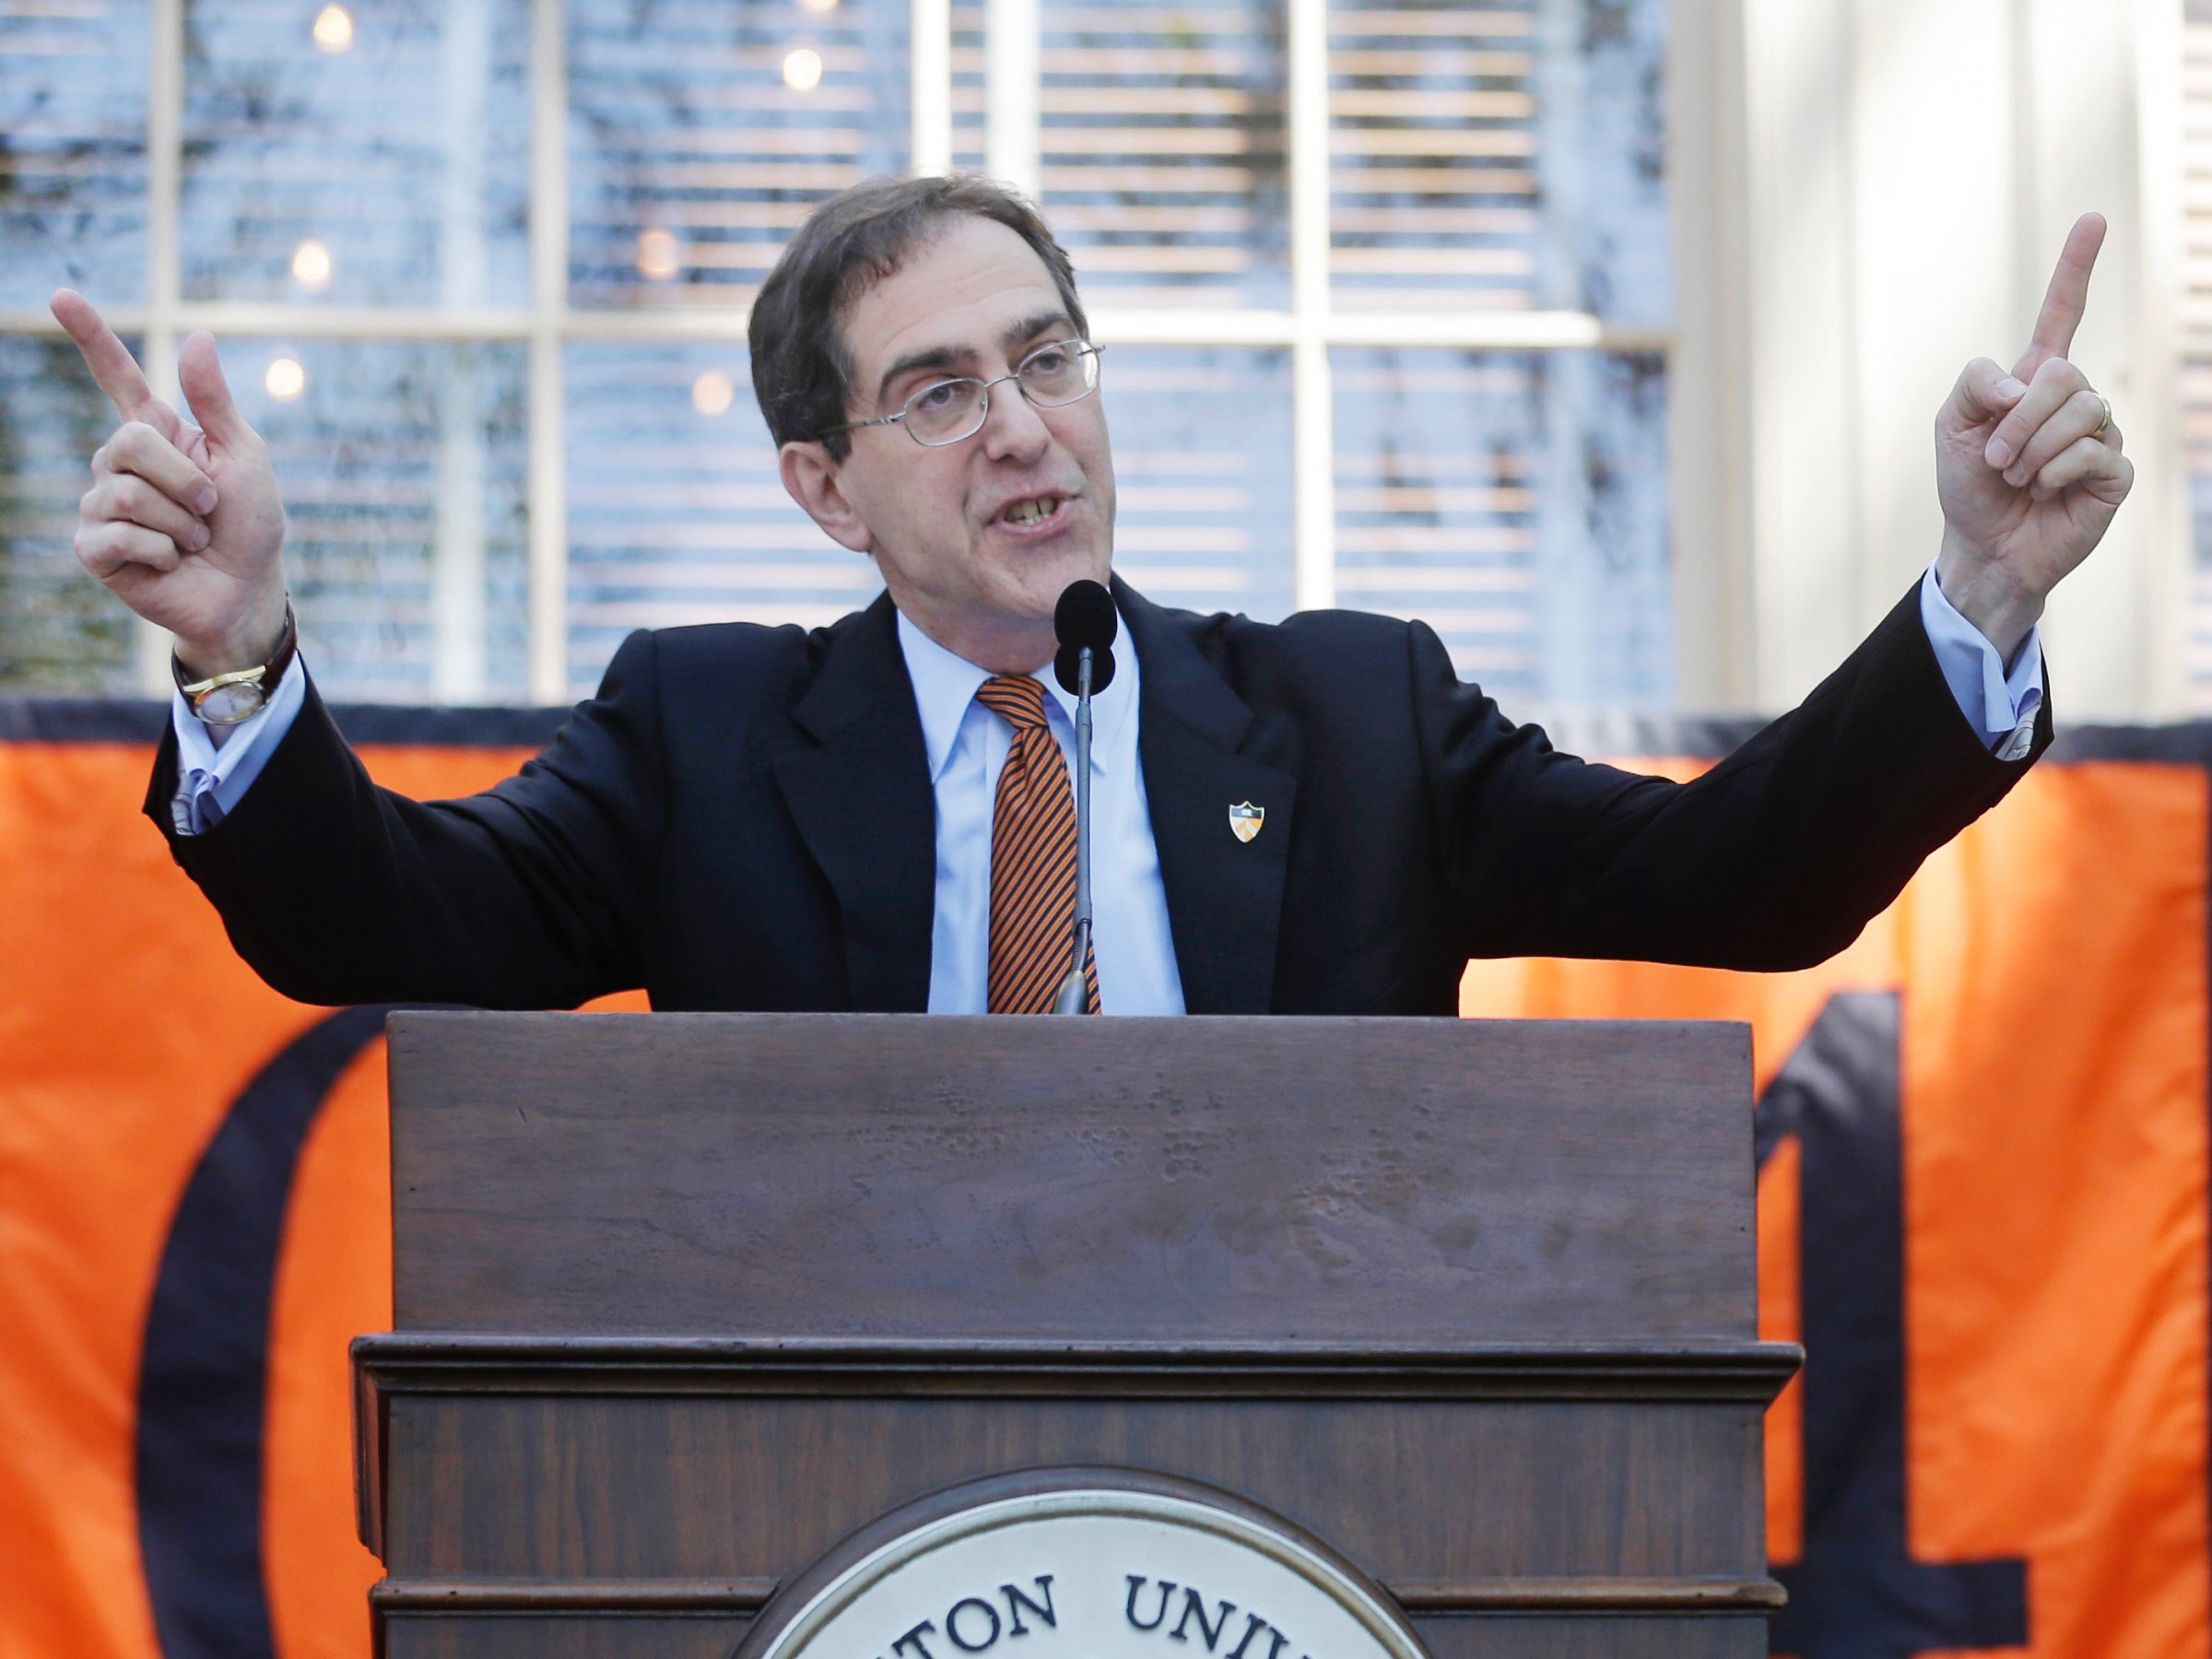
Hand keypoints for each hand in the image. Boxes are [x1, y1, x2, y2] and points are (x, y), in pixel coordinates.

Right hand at [50, 289, 289, 676]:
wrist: (246, 592)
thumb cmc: (250, 527)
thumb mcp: (244, 459)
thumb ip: (215, 403)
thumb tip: (196, 336)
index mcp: (159, 436)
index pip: (118, 377)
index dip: (91, 337)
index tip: (61, 295)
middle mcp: (120, 465)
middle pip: (129, 441)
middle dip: (184, 479)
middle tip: (210, 508)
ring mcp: (101, 505)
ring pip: (125, 493)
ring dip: (179, 522)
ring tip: (193, 540)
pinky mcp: (94, 548)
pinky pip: (117, 535)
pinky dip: (160, 551)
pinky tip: (169, 562)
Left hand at [1933, 213, 2133, 657]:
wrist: (1983, 548)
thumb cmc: (1967, 488)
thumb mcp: (1949, 428)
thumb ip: (1975, 385)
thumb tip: (2024, 381)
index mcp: (2036, 380)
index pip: (2064, 313)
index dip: (2076, 267)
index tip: (2093, 218)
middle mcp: (2075, 398)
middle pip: (2062, 372)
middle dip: (2018, 418)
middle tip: (1994, 458)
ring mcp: (2100, 433)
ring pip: (2081, 410)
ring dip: (2032, 448)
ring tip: (2016, 476)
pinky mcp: (2114, 472)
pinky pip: (2092, 452)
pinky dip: (2054, 472)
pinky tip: (2044, 489)